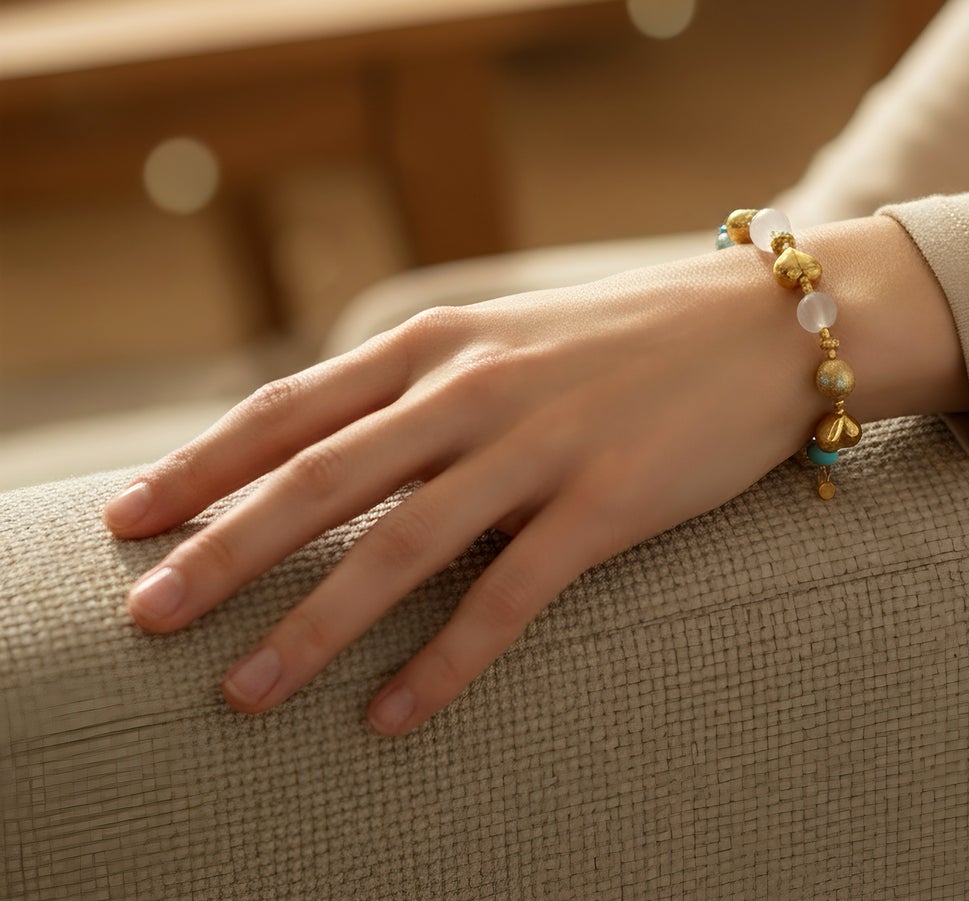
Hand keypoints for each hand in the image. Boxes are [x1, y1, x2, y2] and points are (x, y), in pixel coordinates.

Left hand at [101, 215, 968, 736]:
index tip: (128, 517)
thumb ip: (424, 383)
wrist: (766, 325)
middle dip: (222, 553)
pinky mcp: (609, 501)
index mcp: (444, 340)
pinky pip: (509, 598)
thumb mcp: (511, 334)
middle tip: (143, 619)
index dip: (202, 463)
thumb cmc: (629, 336)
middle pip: (323, 479)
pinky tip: (391, 719)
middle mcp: (477, 386)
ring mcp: (544, 443)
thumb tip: (328, 449)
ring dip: (312, 627)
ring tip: (242, 694)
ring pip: (401, 546)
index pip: (295, 407)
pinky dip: (442, 664)